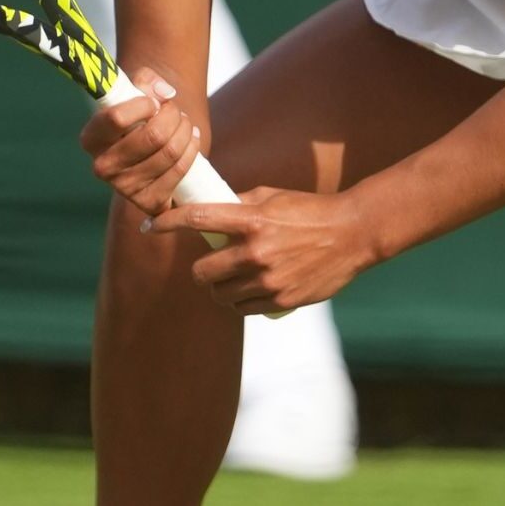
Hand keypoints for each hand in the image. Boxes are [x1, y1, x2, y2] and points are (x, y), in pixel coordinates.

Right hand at [79, 67, 202, 214]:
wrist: (150, 147)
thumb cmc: (139, 115)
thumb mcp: (136, 91)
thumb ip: (146, 81)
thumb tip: (165, 94)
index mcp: (91, 138)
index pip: (117, 118)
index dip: (144, 104)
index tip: (154, 102)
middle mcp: (102, 166)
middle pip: (154, 136)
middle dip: (174, 116)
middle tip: (176, 111)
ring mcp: (124, 187)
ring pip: (170, 151)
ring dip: (186, 129)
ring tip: (185, 123)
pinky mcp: (148, 201)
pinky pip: (179, 170)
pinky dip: (192, 149)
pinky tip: (190, 139)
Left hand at [145, 188, 379, 313]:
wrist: (353, 234)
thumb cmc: (310, 210)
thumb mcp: (272, 197)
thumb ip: (238, 204)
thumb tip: (205, 209)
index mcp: (252, 220)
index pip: (197, 220)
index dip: (167, 224)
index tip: (151, 227)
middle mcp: (256, 252)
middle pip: (201, 272)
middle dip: (202, 269)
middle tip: (213, 263)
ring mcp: (269, 280)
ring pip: (220, 295)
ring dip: (221, 287)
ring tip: (236, 277)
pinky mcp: (281, 301)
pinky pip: (243, 308)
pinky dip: (242, 300)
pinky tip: (253, 288)